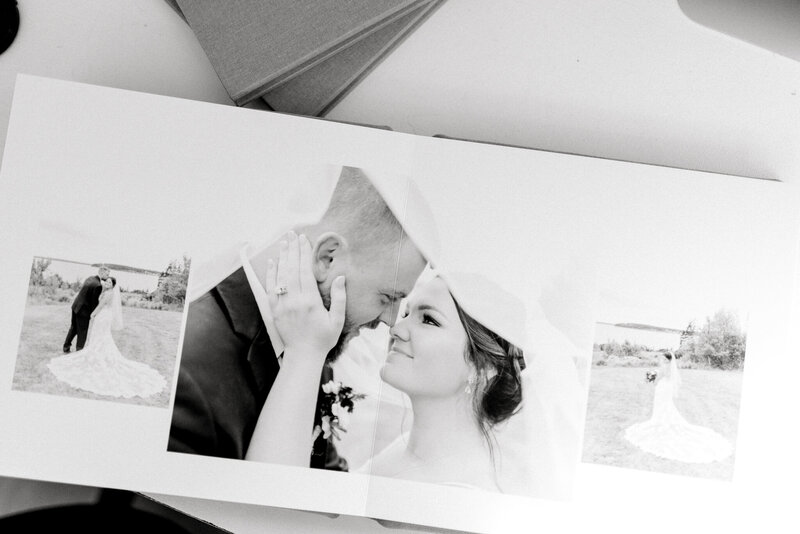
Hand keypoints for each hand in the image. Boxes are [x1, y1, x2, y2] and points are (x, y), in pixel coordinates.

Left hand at [267, 231, 345, 355]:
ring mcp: (282, 305)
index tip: (304, 239)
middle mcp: (294, 301)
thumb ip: (339, 298)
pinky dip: (271, 274)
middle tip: (292, 234)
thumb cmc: (323, 338)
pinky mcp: (274, 310)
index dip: (304, 254)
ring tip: (284, 243)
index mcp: (310, 301)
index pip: (305, 271)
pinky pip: (271, 288)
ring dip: (282, 257)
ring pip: (280, 276)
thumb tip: (340, 277)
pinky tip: (272, 262)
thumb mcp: (337, 320)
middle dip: (293, 250)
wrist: (303, 355)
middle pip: (292, 269)